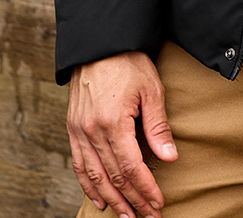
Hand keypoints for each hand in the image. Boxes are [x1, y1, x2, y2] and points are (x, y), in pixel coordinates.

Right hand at [67, 50, 178, 216]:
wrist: (100, 42)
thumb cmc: (129, 62)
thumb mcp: (151, 90)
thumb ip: (158, 127)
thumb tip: (170, 158)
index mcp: (114, 121)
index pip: (132, 166)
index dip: (146, 188)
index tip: (158, 204)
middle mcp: (92, 130)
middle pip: (114, 176)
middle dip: (131, 200)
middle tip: (147, 217)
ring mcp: (79, 130)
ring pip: (94, 175)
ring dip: (111, 199)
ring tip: (126, 215)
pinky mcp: (73, 127)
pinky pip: (78, 164)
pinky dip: (87, 184)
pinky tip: (98, 198)